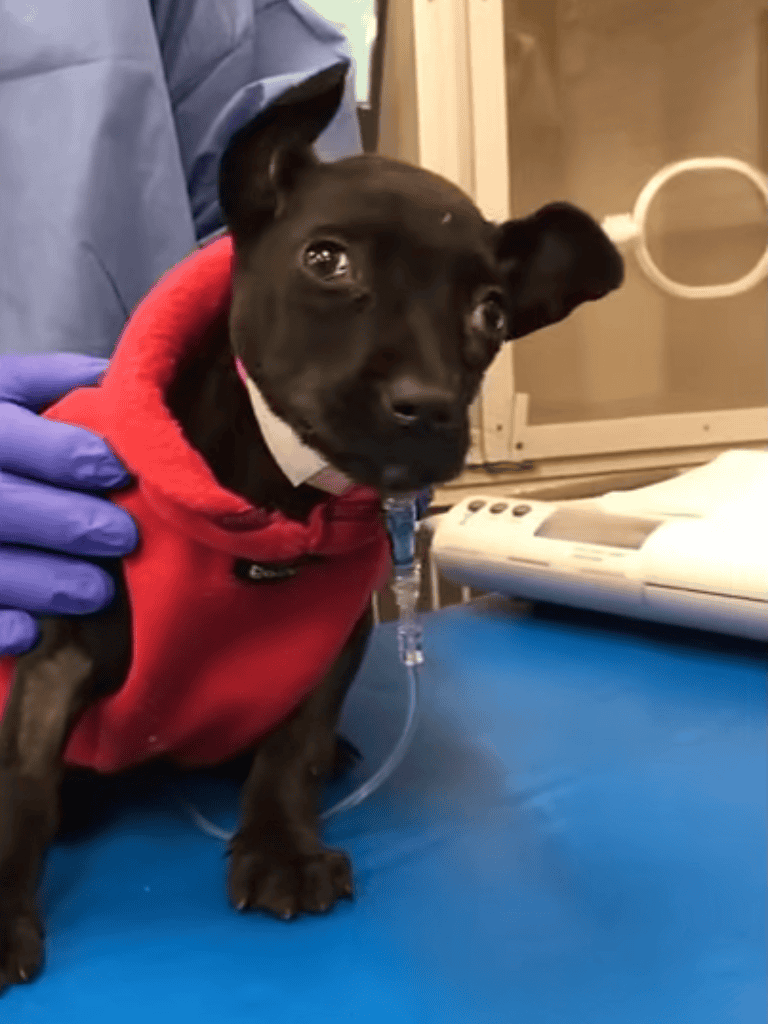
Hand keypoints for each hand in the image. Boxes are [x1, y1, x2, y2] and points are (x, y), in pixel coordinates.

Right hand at [0, 354, 138, 655]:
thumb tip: (119, 379)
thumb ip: (55, 381)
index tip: (119, 470)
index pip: (9, 435)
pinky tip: (35, 631)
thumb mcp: (7, 391)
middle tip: (123, 537)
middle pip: (1, 504)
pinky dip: (0, 628)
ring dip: (46, 582)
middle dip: (68, 523)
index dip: (66, 453)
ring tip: (98, 591)